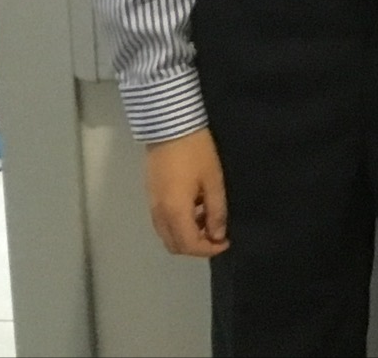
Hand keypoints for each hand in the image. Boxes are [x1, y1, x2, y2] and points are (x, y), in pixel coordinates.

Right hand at [144, 129, 228, 256]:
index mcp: (175, 212)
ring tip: (208, 219)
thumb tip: (218, 234)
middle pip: (174, 245)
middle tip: (217, 234)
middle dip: (196, 246)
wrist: (170, 128)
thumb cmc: (196, 153)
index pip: (189, 245)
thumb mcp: (213, 181)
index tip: (226, 242)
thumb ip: (216, 211)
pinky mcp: (151, 196)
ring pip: (167, 235)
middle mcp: (159, 214)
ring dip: (187, 235)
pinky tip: (195, 208)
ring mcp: (152, 205)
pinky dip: (179, 225)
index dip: (208, 249)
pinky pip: (163, 222)